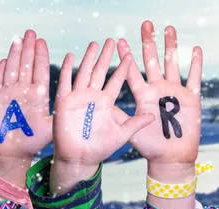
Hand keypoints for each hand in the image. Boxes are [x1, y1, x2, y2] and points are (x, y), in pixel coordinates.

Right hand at [0, 30, 52, 159]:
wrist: (13, 153)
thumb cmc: (33, 141)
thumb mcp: (52, 126)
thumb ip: (61, 113)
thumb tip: (77, 103)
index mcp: (38, 95)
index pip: (40, 70)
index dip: (40, 56)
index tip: (42, 41)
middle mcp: (23, 91)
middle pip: (26, 65)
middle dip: (28, 49)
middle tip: (31, 32)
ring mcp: (9, 94)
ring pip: (12, 69)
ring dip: (15, 54)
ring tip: (18, 39)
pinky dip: (0, 71)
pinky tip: (4, 60)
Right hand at [51, 39, 154, 192]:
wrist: (80, 159)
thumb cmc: (100, 148)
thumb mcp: (122, 135)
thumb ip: (135, 123)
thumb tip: (153, 116)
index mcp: (106, 102)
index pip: (116, 80)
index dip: (122, 68)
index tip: (130, 54)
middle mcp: (93, 96)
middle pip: (100, 71)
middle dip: (106, 56)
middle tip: (111, 40)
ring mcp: (79, 98)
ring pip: (84, 72)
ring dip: (89, 58)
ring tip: (95, 44)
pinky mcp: (65, 102)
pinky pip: (66, 83)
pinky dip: (67, 69)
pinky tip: (71, 56)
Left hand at [115, 21, 202, 165]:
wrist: (170, 158)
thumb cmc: (149, 147)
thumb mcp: (129, 131)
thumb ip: (118, 116)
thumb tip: (100, 104)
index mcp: (143, 95)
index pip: (132, 72)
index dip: (125, 57)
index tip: (118, 41)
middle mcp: (158, 90)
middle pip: (153, 61)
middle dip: (149, 43)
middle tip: (145, 24)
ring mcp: (174, 92)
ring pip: (173, 64)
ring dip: (171, 46)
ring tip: (168, 28)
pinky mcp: (191, 99)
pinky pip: (193, 78)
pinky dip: (195, 64)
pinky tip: (195, 49)